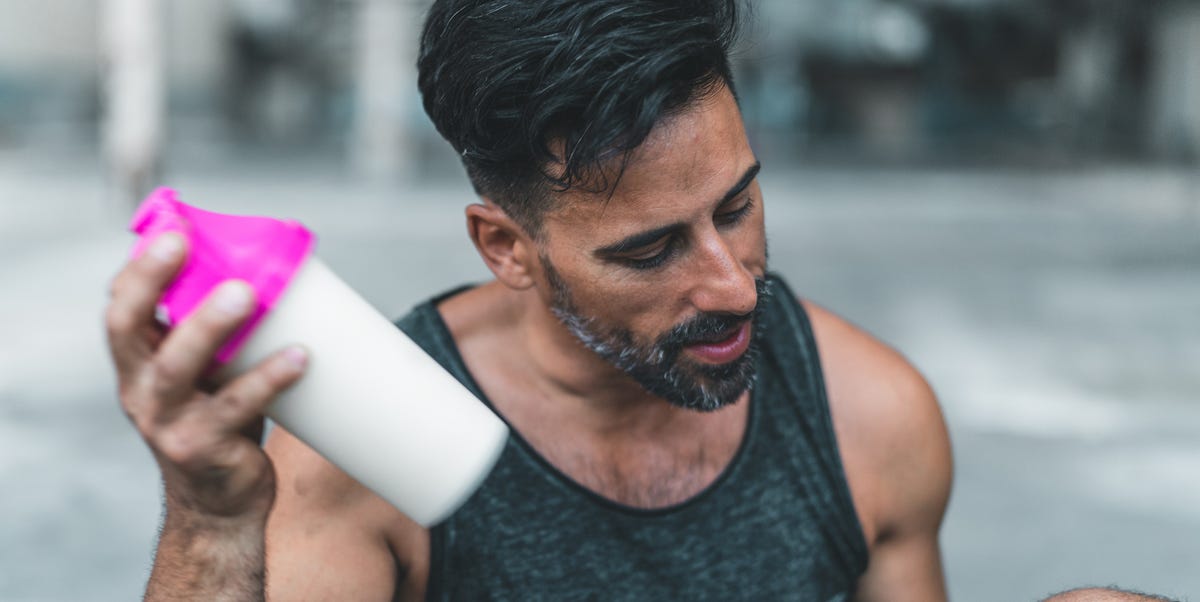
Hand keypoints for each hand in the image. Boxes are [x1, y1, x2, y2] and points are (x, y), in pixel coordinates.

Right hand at [106, 232, 307, 521]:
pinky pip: (236, 407)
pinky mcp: (202, 448)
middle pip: (127, 327)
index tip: (170, 229)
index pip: (120, 306)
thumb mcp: (205, 375)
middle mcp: (139, 389)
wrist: (220, 504)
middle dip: (152, 280)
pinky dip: (269, 378)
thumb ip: (217, 332)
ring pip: (178, 366)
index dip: (137, 268)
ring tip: (246, 293)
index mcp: (137, 364)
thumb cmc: (220, 421)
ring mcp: (166, 421)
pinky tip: (301, 356)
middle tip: (184, 242)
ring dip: (209, 326)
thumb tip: (271, 264)